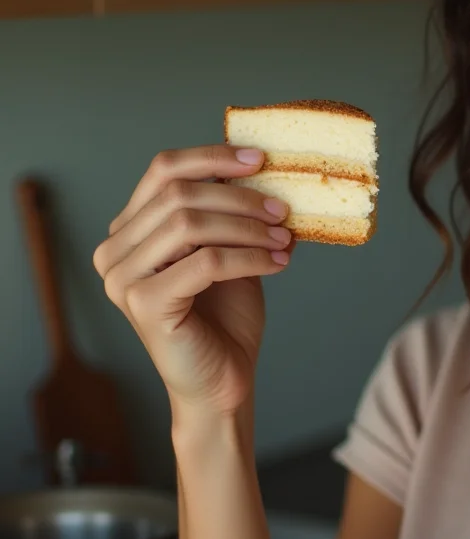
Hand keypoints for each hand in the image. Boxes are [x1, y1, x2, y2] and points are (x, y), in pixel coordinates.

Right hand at [93, 145, 293, 417]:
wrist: (223, 381)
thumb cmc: (225, 317)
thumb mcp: (230, 249)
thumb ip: (231, 212)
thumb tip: (262, 166)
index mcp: (130, 230)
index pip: (163, 169)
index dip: (212, 157)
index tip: (260, 158)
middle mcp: (115, 250)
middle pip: (179, 194)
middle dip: (240, 197)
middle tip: (283, 211)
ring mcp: (122, 278)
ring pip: (190, 224)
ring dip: (248, 227)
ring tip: (285, 238)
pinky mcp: (144, 304)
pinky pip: (206, 261)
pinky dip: (250, 257)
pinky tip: (279, 263)